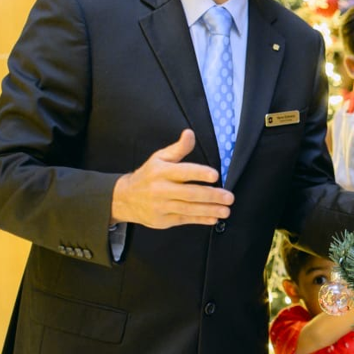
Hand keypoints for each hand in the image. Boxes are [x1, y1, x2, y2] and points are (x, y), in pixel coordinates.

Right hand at [110, 129, 231, 228]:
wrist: (125, 198)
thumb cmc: (149, 175)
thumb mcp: (160, 158)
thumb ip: (179, 148)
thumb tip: (190, 133)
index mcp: (161, 171)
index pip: (183, 172)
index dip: (199, 173)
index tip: (215, 175)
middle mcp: (160, 189)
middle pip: (189, 193)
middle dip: (211, 195)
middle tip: (229, 197)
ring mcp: (161, 206)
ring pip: (188, 209)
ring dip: (209, 210)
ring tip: (226, 210)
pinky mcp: (162, 220)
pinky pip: (184, 219)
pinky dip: (200, 219)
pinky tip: (214, 218)